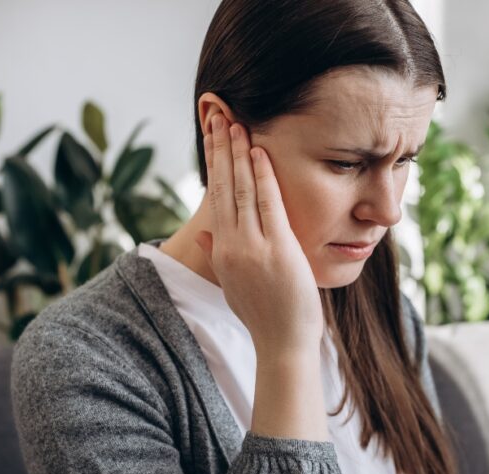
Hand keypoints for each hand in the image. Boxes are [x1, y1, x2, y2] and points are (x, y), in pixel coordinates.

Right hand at [195, 114, 323, 362]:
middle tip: (217, 116)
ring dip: (238, 155)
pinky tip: (258, 153)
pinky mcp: (278, 249)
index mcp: (222, 252)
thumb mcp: (233, 286)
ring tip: (235, 124)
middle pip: (223, 188)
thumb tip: (206, 236)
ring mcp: (254, 247)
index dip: (213, 164)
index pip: (215, 198)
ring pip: (242, 191)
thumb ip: (219, 257)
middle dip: (220, 150)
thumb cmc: (262, 315)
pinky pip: (268, 205)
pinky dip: (263, 177)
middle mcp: (232, 246)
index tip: (211, 137)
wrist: (282, 343)